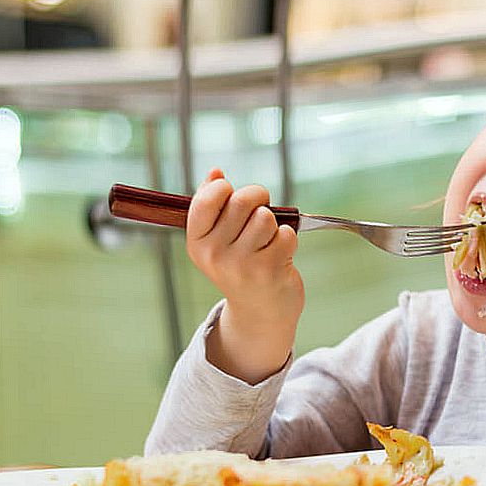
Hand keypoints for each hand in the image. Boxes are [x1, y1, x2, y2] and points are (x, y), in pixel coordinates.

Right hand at [187, 168, 303, 383]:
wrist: (260, 313)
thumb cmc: (240, 267)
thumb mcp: (218, 239)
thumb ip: (213, 204)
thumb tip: (215, 172)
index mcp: (197, 242)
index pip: (208, 197)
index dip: (226, 188)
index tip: (231, 196)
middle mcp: (215, 254)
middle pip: (242, 200)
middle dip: (258, 198)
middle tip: (260, 212)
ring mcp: (241, 264)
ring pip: (266, 216)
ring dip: (274, 224)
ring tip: (268, 241)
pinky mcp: (268, 271)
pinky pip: (286, 234)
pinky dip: (288, 240)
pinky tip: (280, 256)